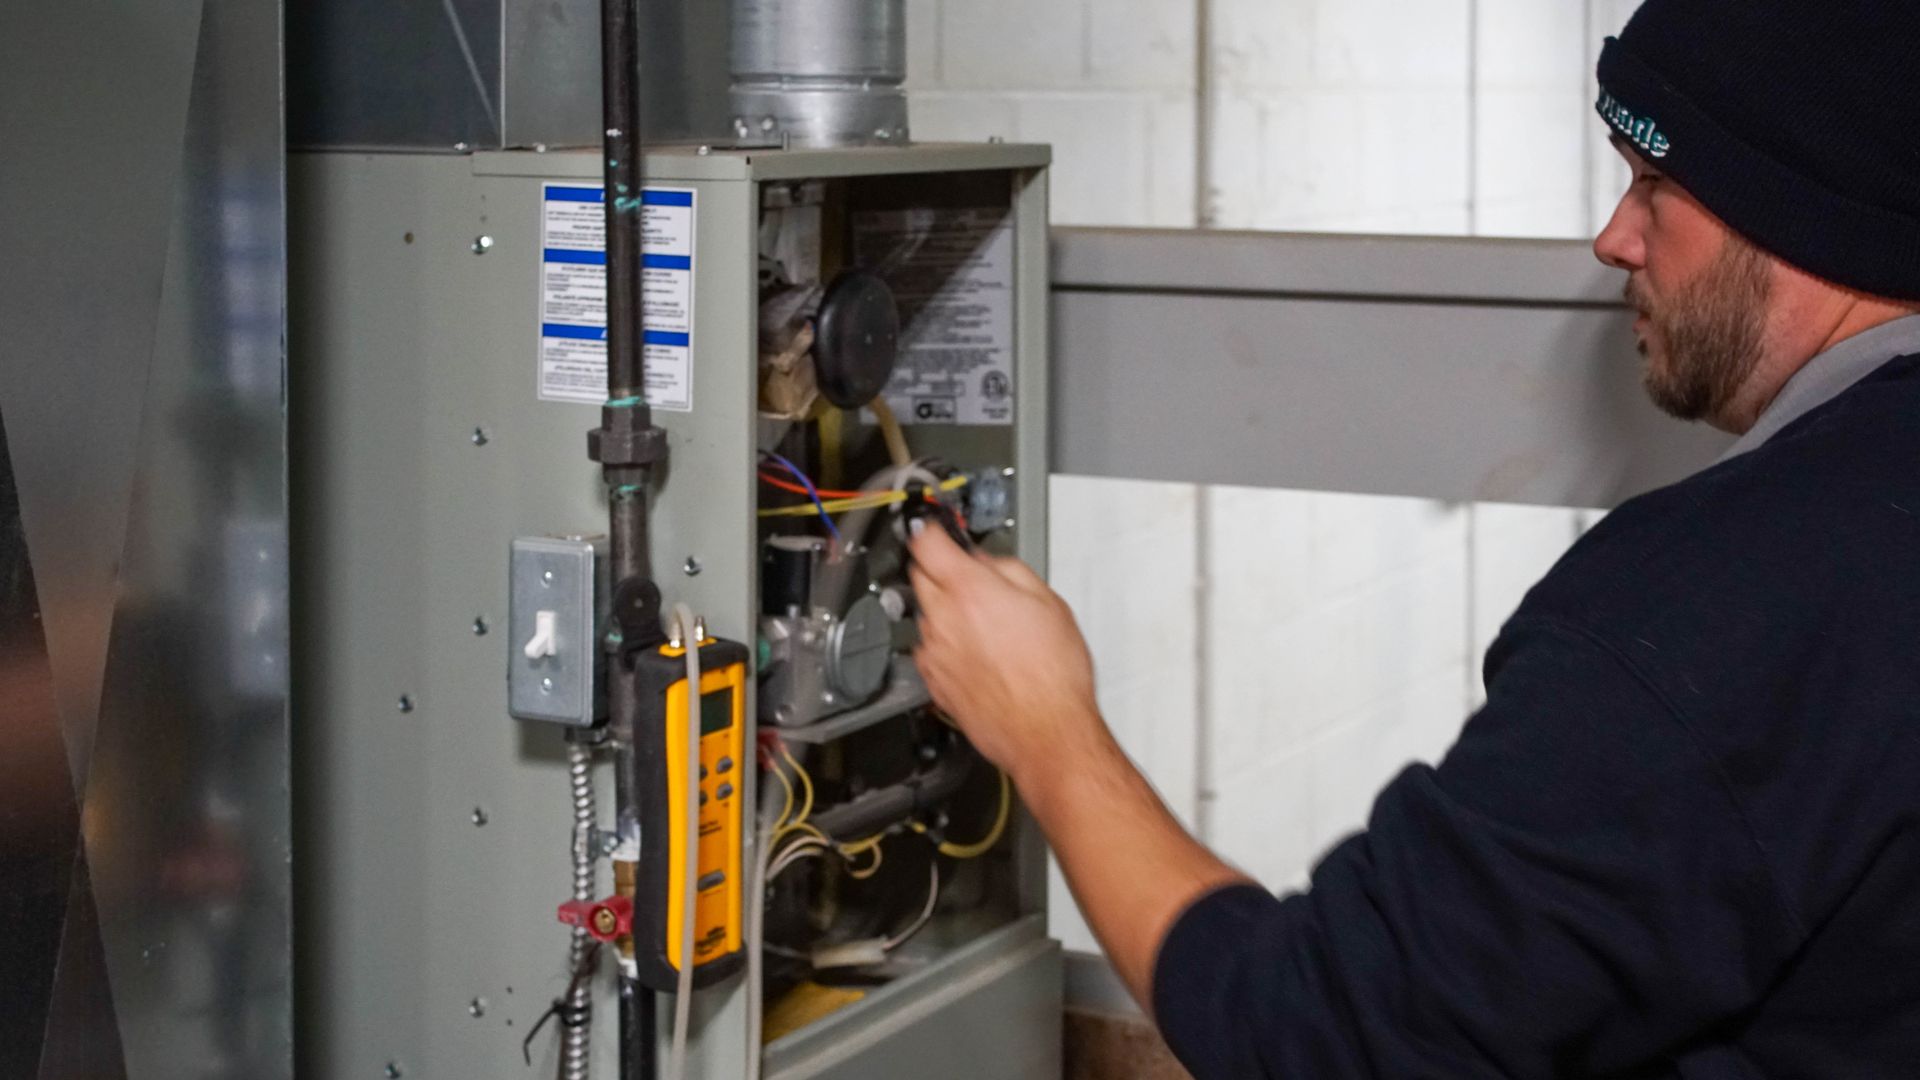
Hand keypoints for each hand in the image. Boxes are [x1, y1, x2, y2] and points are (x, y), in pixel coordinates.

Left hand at [908, 524, 1105, 783]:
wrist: (1046, 732)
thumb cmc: (1054, 676)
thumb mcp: (1048, 602)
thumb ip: (1009, 571)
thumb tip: (988, 564)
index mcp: (969, 590)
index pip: (926, 543)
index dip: (930, 531)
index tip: (936, 529)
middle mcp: (943, 618)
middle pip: (919, 576)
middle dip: (939, 571)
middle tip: (969, 579)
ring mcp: (933, 652)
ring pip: (925, 614)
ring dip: (945, 611)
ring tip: (985, 628)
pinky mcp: (933, 681)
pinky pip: (929, 649)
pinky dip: (945, 645)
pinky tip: (978, 656)